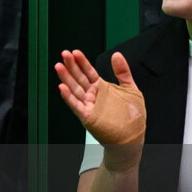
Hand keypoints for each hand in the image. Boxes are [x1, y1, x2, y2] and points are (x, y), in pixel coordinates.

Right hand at [55, 50, 144, 170]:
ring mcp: (88, 106)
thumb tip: (117, 54)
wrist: (132, 139)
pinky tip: (62, 87)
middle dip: (71, 66)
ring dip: (66, 78)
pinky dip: (68, 97)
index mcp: (101, 88)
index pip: (88, 72)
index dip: (82, 62)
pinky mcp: (87, 116)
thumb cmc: (131, 116)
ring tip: (59, 66)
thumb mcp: (131, 89)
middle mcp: (92, 96)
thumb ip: (123, 72)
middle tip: (64, 54)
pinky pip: (75, 105)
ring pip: (74, 89)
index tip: (75, 52)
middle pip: (79, 78)